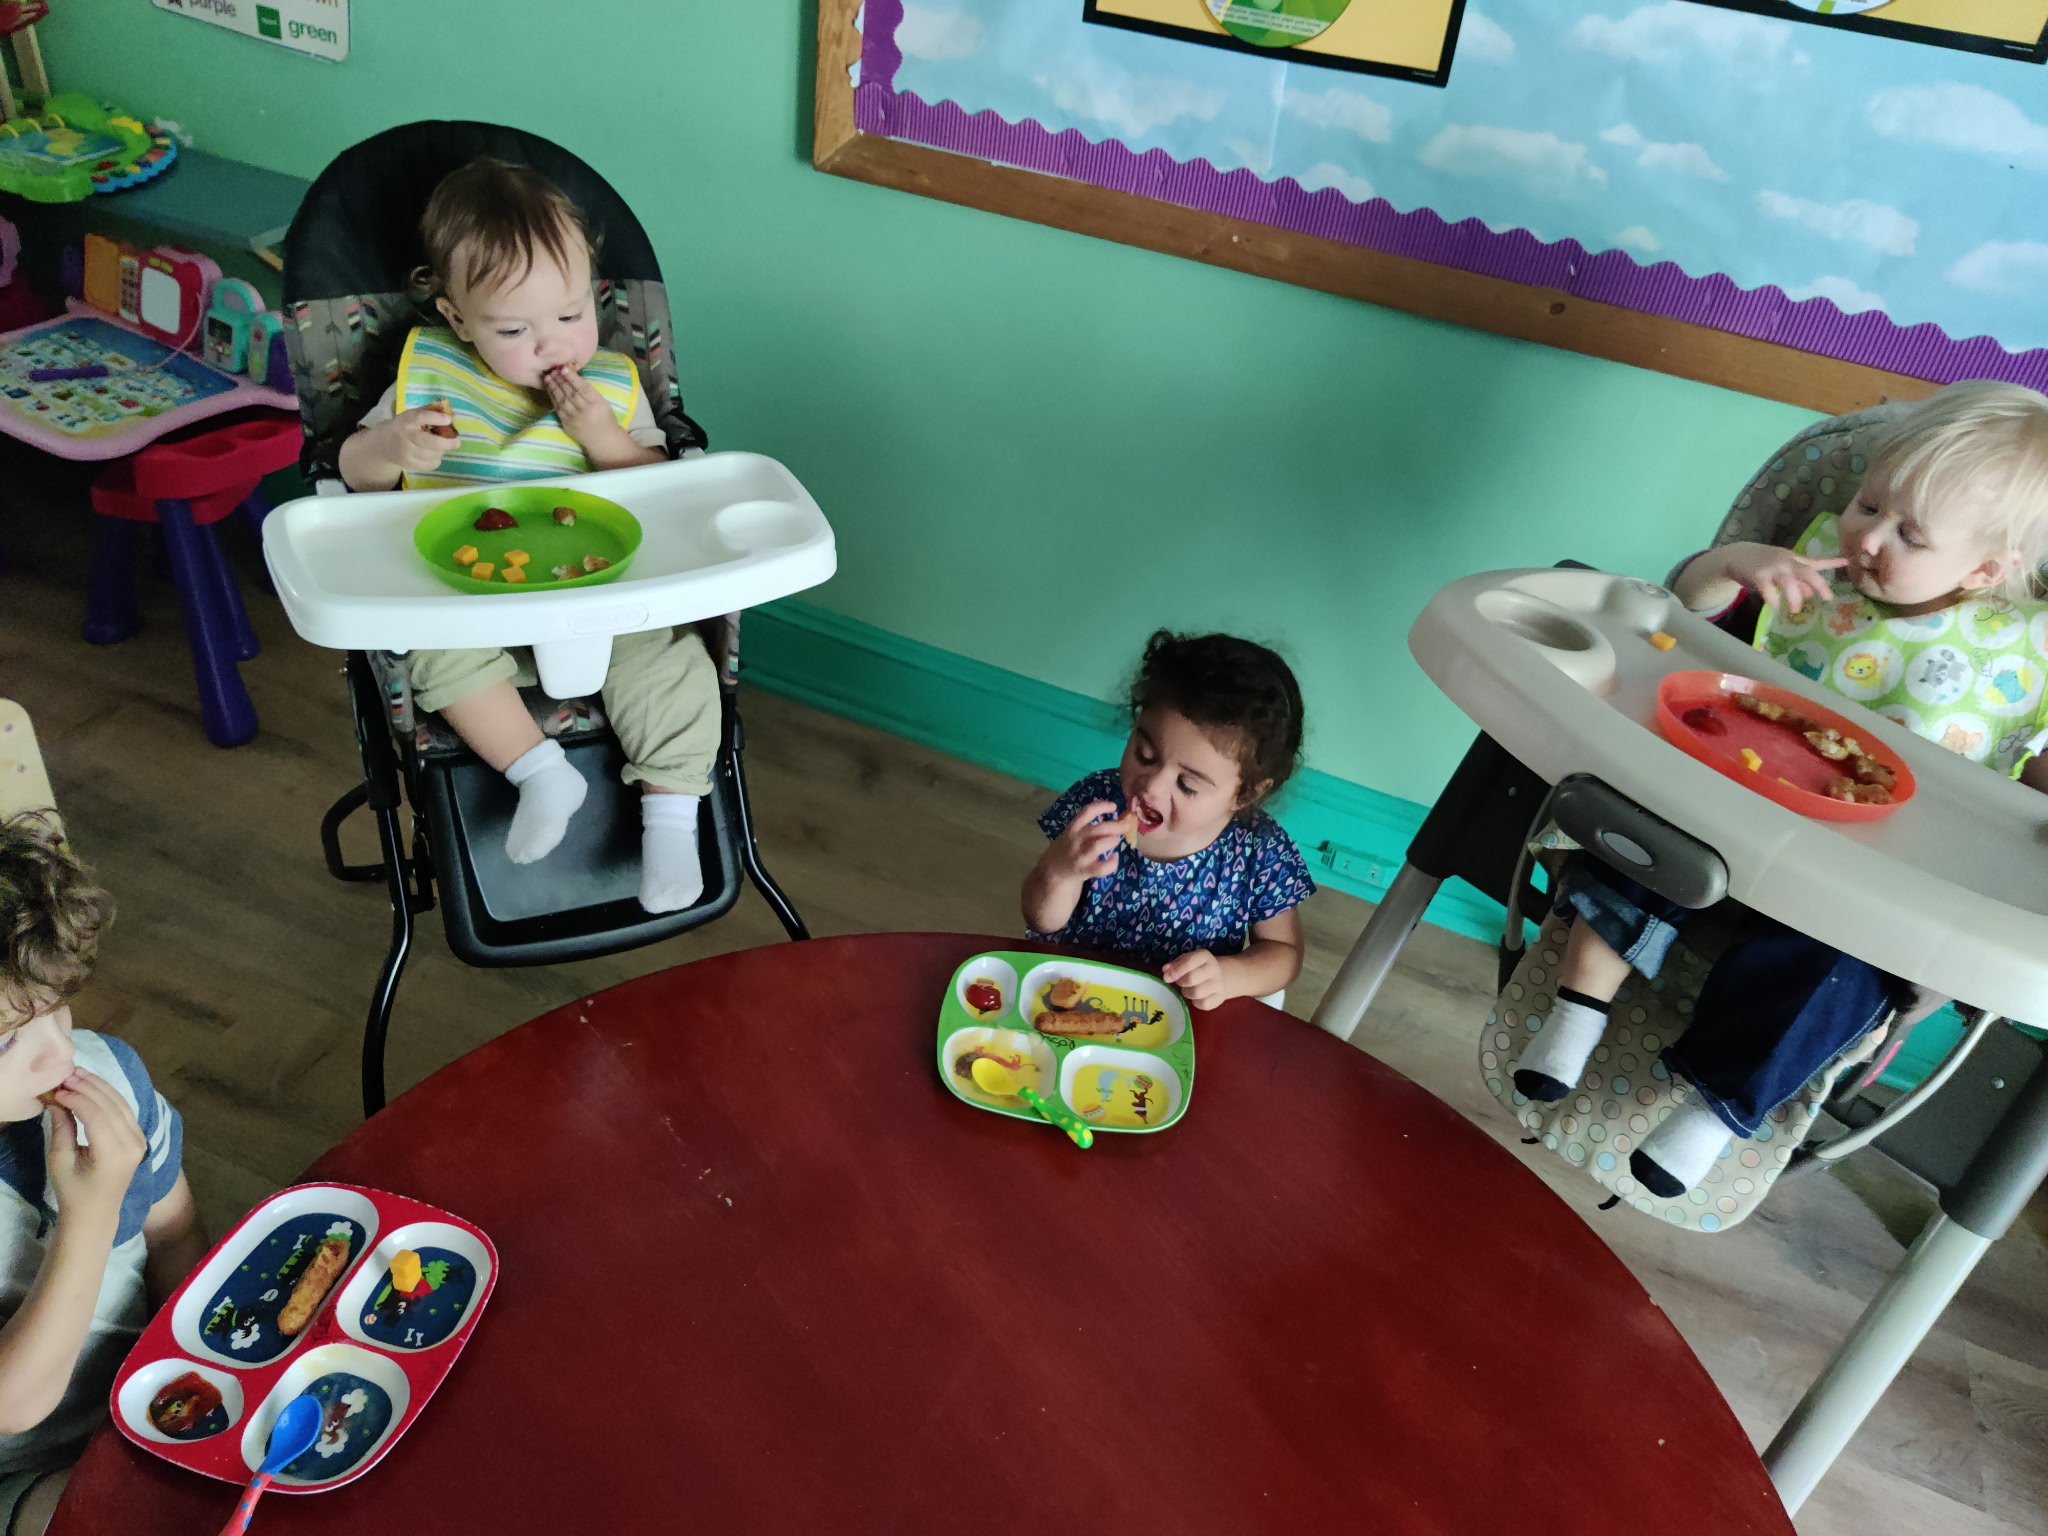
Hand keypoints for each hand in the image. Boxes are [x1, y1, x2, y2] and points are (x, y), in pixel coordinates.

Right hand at [43, 1070, 145, 1229]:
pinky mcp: (139, 1136)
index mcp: (115, 1154)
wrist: (96, 1211)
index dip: (78, 1098)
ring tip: (77, 1074)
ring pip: (121, 1103)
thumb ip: (62, 1129)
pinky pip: (125, 1110)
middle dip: (88, 1087)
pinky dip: (108, 1095)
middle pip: (112, 1106)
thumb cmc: (73, 1190)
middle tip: (67, 1074)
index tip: (57, 1089)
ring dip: (99, 1086)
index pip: (98, 1116)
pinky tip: (92, 1085)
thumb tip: (58, 1098)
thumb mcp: (61, 1161)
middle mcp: (133, 1144)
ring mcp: (140, 1140)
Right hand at [378, 406, 456, 474]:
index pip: (419, 417)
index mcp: (406, 420)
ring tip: (443, 446)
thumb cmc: (405, 426)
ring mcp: (405, 453)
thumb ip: (431, 413)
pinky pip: (429, 465)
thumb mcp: (413, 415)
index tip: (449, 419)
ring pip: (431, 455)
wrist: (384, 444)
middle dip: (446, 442)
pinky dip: (436, 460)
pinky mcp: (408, 465)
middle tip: (457, 442)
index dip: (435, 418)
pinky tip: (435, 454)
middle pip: (427, 442)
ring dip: (442, 451)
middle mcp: (404, 437)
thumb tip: (453, 417)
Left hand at [543, 366, 623, 449]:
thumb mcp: (602, 403)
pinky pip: (558, 408)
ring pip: (562, 399)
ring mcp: (574, 417)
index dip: (573, 378)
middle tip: (553, 369)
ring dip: (554, 387)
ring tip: (548, 377)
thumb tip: (575, 378)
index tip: (564, 368)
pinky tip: (549, 389)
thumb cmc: (605, 418)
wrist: (602, 440)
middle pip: (570, 392)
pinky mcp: (566, 423)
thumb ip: (590, 392)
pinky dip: (553, 397)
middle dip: (560, 380)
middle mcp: (585, 410)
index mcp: (597, 403)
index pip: (583, 388)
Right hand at [1047, 801, 1124, 882]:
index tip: (1114, 806)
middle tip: (1126, 826)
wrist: (1053, 871)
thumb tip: (1116, 820)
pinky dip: (1112, 863)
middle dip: (1115, 826)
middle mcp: (1076, 840)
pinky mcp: (1084, 871)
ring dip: (1111, 841)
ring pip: (1098, 846)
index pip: (1086, 812)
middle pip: (1097, 829)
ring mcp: (1080, 856)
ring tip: (1116, 841)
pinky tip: (1114, 858)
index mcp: (1072, 828)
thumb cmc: (1067, 849)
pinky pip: (1101, 868)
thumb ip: (1088, 827)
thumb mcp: (1072, 834)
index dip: (1102, 807)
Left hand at [1162, 950, 1229, 1009]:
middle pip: (1192, 978)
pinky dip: (1196, 1003)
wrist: (1222, 976)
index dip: (1176, 970)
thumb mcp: (1187, 960)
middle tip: (1180, 982)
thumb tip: (1166, 970)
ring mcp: (1218, 984)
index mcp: (1204, 956)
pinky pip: (1203, 1004)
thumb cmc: (1198, 968)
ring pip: (1197, 993)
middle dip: (1181, 982)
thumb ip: (1175, 964)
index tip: (1166, 977)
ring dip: (1187, 993)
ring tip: (1188, 989)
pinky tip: (1196, 998)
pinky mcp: (1220, 998)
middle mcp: (1213, 969)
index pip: (1189, 961)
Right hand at [1712, 542, 1844, 614]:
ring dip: (1794, 596)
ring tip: (1796, 610)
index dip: (1833, 563)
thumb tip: (1810, 593)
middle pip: (1807, 572)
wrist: (1736, 555)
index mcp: (1794, 560)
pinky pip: (1767, 589)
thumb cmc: (1763, 564)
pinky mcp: (1757, 576)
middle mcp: (1786, 562)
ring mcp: (1772, 569)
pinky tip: (1775, 605)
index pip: (1817, 562)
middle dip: (1819, 585)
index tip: (1848, 563)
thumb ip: (1797, 580)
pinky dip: (1773, 598)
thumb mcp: (1783, 569)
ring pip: (1789, 582)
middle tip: (1827, 598)